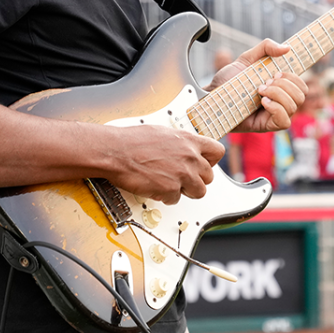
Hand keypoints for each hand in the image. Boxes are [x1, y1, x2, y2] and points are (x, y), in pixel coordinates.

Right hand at [110, 125, 224, 204]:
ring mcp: (182, 174)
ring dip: (185, 190)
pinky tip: (155, 187)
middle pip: (209, 176)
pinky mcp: (171, 190)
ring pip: (199, 191)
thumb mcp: (162, 133)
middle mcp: (189, 157)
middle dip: (196, 178)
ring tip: (170, 184)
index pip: (217, 151)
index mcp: (188, 140)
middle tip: (181, 177)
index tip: (203, 164)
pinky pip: (175, 199)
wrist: (116, 151)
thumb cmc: (132, 140)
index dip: (210, 160)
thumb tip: (183, 148)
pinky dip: (165, 196)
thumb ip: (179, 143)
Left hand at [209, 39, 306, 133]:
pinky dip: (276, 108)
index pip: (302, 86)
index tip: (276, 72)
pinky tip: (263, 102)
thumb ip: (266, 47)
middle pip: (301, 95)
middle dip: (284, 84)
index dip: (294, 77)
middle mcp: (280, 103)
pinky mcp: (266, 126)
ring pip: (294, 106)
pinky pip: (284, 121)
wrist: (212, 95)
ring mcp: (274, 116)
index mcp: (280, 88)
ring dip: (278, 93)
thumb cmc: (229, 81)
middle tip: (264, 82)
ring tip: (259, 90)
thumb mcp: (247, 58)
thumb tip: (287, 48)